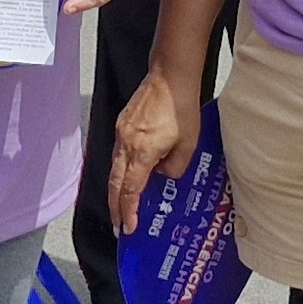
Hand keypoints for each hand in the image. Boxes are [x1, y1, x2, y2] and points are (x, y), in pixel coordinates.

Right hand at [109, 68, 200, 237]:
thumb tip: (162, 175)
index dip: (128, 210)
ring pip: (114, 167)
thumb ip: (175, 168)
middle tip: (119, 225)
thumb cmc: (183, 109)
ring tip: (121, 205)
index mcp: (142, 152)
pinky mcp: (122, 123)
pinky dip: (120, 170)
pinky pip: (118, 153)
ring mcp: (121, 132)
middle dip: (115, 206)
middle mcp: (126, 143)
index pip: (130, 189)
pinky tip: (127, 175)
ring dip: (116, 189)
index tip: (128, 227)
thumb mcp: (188, 144)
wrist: (170, 76)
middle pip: (115, 182)